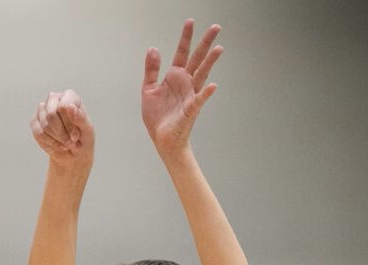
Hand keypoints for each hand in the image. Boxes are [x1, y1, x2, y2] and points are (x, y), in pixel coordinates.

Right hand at [31, 90, 94, 168]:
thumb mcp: (88, 130)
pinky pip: (39, 134)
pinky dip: (50, 144)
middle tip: (71, 143)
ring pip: (45, 126)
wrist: (74, 153)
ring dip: (57, 140)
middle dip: (62, 134)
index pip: (63, 106)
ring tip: (66, 144)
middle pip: (51, 115)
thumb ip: (81, 118)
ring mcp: (42, 109)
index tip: (76, 137)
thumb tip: (69, 107)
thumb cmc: (83, 139)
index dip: (69, 125)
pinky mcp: (35, 122)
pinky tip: (57, 145)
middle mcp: (54, 99)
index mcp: (69, 96)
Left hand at [142, 20, 222, 154]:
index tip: (190, 22)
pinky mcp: (190, 110)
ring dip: (210, 62)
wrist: (162, 139)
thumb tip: (153, 48)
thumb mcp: (148, 90)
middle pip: (197, 58)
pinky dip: (206, 93)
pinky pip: (199, 100)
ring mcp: (190, 95)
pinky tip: (212, 86)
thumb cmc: (157, 117)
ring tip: (219, 48)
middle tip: (216, 27)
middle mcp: (185, 83)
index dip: (186, 38)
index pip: (182, 52)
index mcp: (175, 76)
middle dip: (205, 43)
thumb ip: (151, 69)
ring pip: (202, 74)